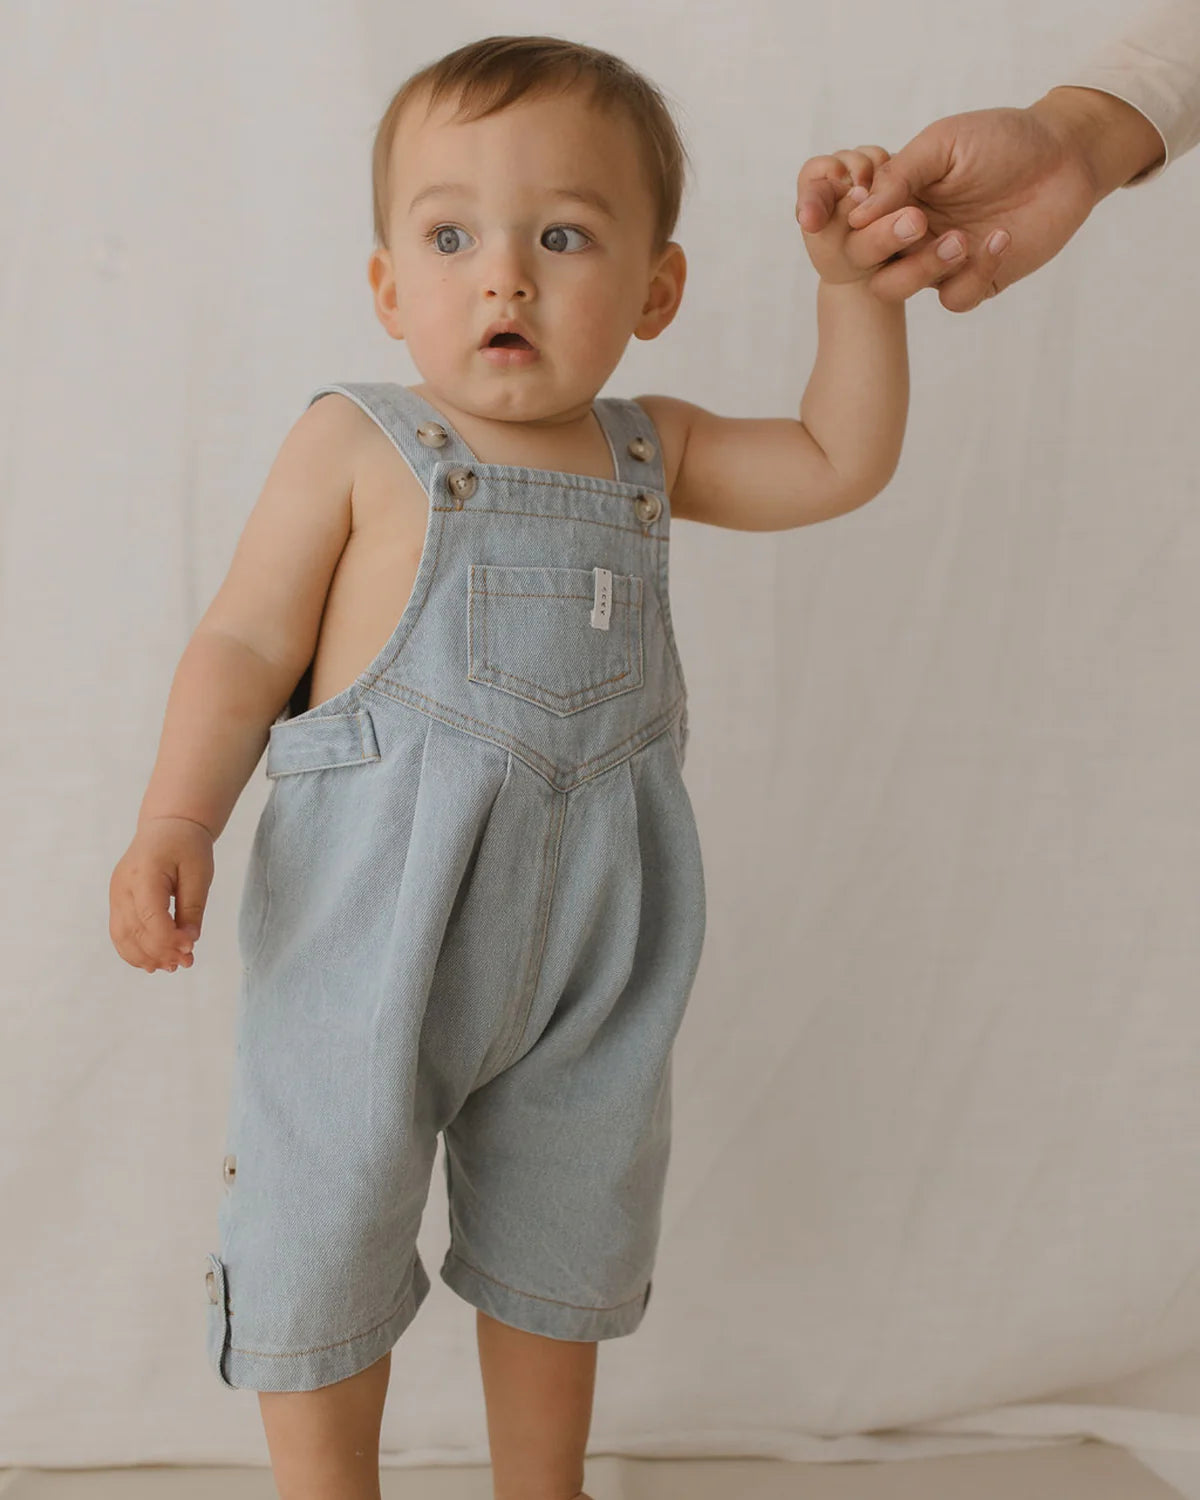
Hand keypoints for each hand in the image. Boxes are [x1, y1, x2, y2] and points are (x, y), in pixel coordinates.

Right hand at [109, 816, 213, 973]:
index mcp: (145, 873)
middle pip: (134, 930)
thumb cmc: (186, 846)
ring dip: (145, 957)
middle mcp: (123, 886)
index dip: (168, 938)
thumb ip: (193, 907)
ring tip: (172, 966)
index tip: (190, 949)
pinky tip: (153, 962)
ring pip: (122, 936)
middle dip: (160, 952)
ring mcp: (116, 895)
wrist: (166, 826)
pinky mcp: (117, 901)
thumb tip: (189, 941)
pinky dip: (134, 951)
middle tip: (187, 963)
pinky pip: (120, 932)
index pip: (150, 916)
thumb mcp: (199, 872)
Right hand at [815, 100, 1108, 311]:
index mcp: (894, 200)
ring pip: (900, 288)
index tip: (868, 211)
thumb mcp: (944, 143)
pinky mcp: (976, 280)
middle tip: (916, 223)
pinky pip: (955, 298)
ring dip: (924, 268)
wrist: (1066, 154)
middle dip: (883, 247)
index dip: (851, 225)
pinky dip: (974, 274)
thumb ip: (901, 174)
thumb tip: (858, 213)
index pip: (852, 225)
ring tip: (961, 238)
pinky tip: (1001, 239)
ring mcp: (939, 261)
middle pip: (867, 264)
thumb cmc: (1001, 140)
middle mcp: (908, 235)